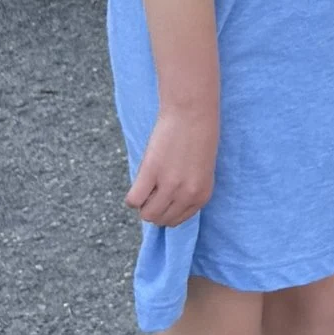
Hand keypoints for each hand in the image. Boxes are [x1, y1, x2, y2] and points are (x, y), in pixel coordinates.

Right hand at [127, 101, 217, 223]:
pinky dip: (132, 196)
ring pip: (147, 215)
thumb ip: (187, 190)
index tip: (161, 198)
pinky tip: (139, 181)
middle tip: (151, 190)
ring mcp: (170, 186)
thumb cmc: (197, 137)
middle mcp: (187, 195)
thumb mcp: (200, 171)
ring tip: (146, 185)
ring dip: (142, 204)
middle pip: (161, 220)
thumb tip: (164, 205)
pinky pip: (134, 200)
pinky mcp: (152, 173)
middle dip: (152, 208)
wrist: (192, 113)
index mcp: (202, 196)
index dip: (165, 211)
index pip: (177, 220)